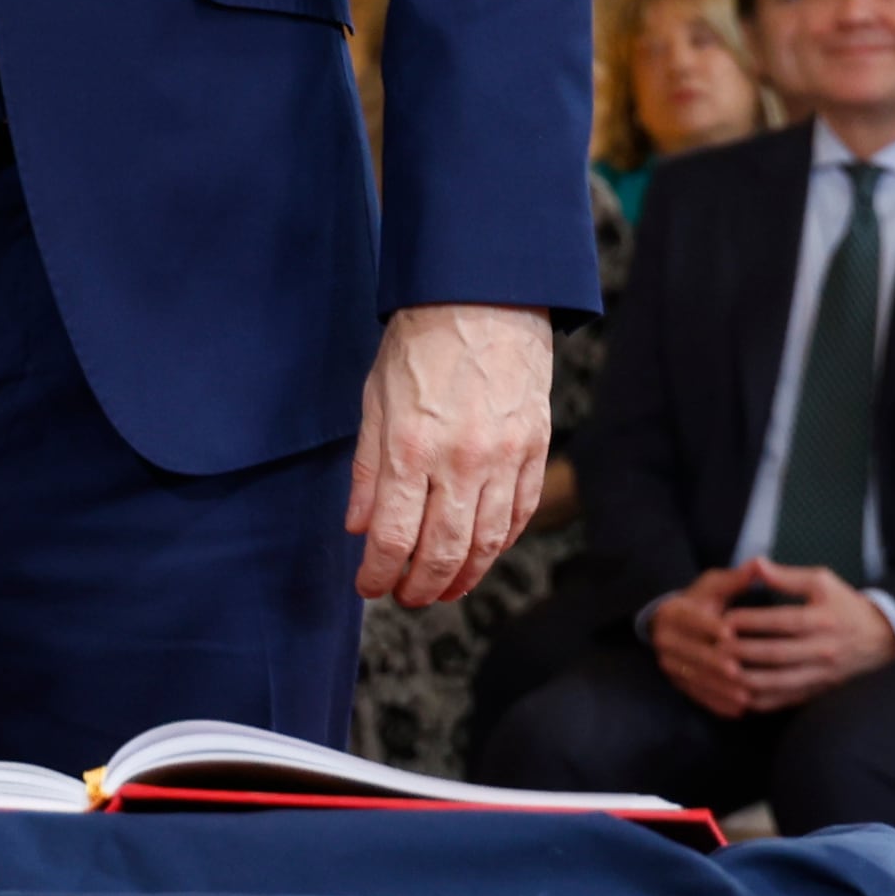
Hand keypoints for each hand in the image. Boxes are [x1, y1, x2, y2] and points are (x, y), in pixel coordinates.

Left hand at [347, 303, 552, 604]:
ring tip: (442, 589)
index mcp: (411, 448)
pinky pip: (520, 514)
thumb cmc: (421, 343)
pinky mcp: (535, 450)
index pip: (393, 538)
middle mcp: (461, 461)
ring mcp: (504, 458)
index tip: (368, 586)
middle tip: (405, 597)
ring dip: (462, 577)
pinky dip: (500, 545)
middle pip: (442, 551)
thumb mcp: (375, 400)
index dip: (378, 574)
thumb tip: (359, 527)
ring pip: (487, 543)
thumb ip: (368, 469)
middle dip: (420, 586)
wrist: (484, 299)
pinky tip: (481, 555)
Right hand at [646, 567, 762, 718]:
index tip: (729, 633)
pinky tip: (738, 710)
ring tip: (744, 696)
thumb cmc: (702, 602)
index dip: (709, 626)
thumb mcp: (714, 586)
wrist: (675, 625)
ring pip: (694, 677)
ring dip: (719, 688)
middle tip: (739, 671)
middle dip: (715, 663)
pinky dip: (717, 703)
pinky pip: (696, 695)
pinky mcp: (677, 682)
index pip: (690, 619)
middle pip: (692, 652)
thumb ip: (737, 579)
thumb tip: (760, 564)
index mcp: (674, 612)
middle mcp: (665, 639)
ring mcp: (669, 663)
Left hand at [725, 561, 894, 710]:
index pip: (783, 622)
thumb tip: (756, 564)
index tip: (725, 620)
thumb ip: (787, 576)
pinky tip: (741, 696)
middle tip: (715, 649)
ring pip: (781, 682)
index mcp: (823, 619)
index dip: (752, 622)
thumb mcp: (822, 582)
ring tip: (723, 673)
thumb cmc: (845, 605)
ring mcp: (822, 673)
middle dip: (743, 653)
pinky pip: (788, 699)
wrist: (880, 637)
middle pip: (778, 655)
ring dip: (749, 680)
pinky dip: (764, 700)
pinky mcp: (819, 689)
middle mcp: (823, 649)